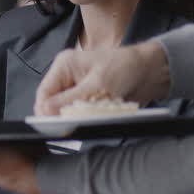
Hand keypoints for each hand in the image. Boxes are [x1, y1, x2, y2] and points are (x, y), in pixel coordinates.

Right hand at [34, 41, 170, 115]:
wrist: (149, 71)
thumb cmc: (125, 67)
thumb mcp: (97, 85)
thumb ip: (69, 100)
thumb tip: (45, 111)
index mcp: (64, 66)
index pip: (43, 94)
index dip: (46, 112)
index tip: (54, 127)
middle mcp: (67, 77)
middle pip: (52, 104)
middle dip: (62, 116)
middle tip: (76, 124)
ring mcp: (77, 89)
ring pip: (66, 112)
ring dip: (76, 119)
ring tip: (91, 118)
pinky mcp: (87, 99)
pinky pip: (79, 115)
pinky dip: (86, 120)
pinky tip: (97, 118)